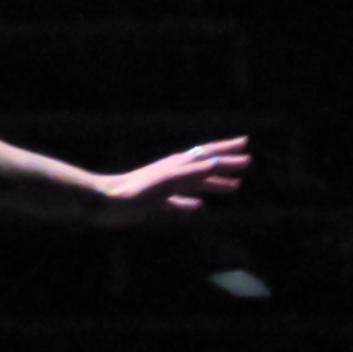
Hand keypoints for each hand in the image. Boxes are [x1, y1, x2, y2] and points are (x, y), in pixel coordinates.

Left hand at [92, 136, 249, 222]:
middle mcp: (173, 173)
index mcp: (178, 164)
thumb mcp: (167, 180)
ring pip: (196, 184)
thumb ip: (191, 173)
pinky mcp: (156, 204)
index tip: (246, 144)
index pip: (208, 154)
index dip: (227, 150)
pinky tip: (198, 207)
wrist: (105, 202)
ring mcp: (165, 188)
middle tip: (246, 164)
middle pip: (205, 167)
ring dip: (215, 184)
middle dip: (226, 165)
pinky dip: (192, 203)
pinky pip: (180, 203)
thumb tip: (217, 163)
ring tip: (233, 187)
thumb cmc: (135, 190)